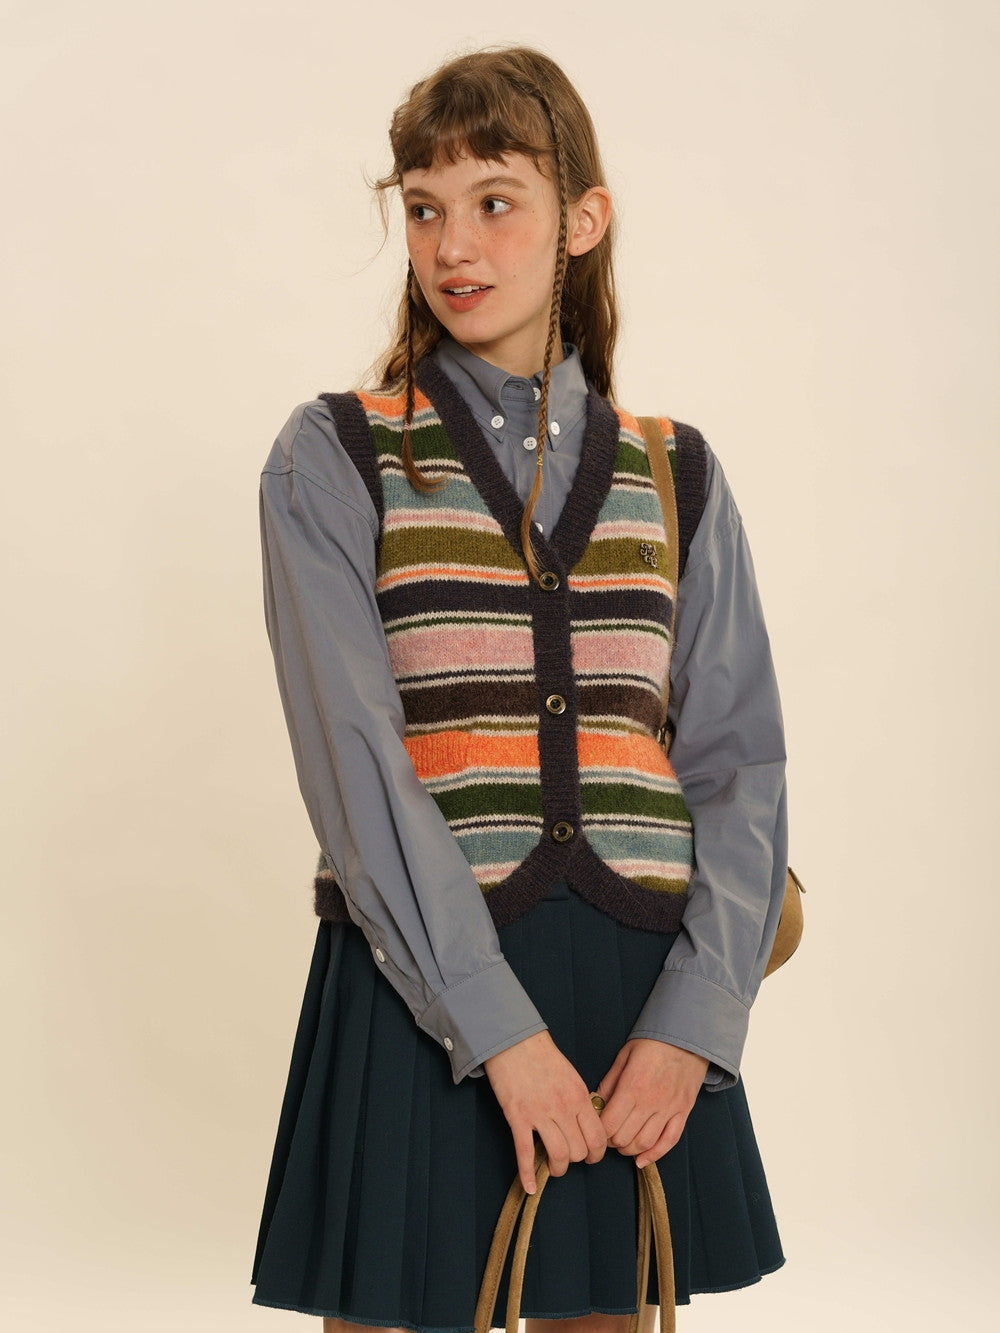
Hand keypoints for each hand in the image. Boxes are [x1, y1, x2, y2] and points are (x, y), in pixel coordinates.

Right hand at [484, 1031, 606, 1192]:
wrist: (514, 1041)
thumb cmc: (543, 1055)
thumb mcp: (571, 1075)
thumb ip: (580, 1101)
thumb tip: (587, 1124)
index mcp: (579, 1097)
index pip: (597, 1137)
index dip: (596, 1153)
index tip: (591, 1156)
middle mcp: (563, 1108)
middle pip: (578, 1151)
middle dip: (576, 1160)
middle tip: (570, 1157)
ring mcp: (539, 1114)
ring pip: (558, 1155)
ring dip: (558, 1168)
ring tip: (555, 1167)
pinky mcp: (518, 1117)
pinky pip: (524, 1153)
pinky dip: (527, 1174)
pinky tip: (530, 1187)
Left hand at [597, 1039, 708, 1167]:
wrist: (687, 1037)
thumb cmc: (653, 1044)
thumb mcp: (624, 1056)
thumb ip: (609, 1082)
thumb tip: (596, 1103)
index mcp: (632, 1086)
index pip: (609, 1124)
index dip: (599, 1132)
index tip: (596, 1128)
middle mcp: (650, 1102)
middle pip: (625, 1137)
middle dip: (612, 1142)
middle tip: (608, 1136)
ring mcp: (669, 1109)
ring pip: (645, 1143)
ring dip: (629, 1150)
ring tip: (622, 1145)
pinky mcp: (683, 1112)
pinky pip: (669, 1141)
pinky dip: (654, 1155)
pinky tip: (642, 1160)